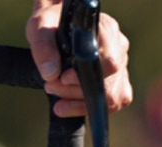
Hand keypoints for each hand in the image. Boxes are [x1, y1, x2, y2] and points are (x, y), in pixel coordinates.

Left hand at [26, 2, 132, 117]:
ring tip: (56, 92)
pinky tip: (68, 104)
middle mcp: (118, 47)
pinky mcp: (118, 81)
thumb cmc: (51, 24)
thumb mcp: (40, 27)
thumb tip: (51, 74)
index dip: (85, 76)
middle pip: (109, 82)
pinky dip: (87, 108)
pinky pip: (113, 103)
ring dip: (80, 102)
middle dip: (76, 91)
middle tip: (50, 87)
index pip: (109, 61)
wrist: (56, 27)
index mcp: (106, 30)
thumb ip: (43, 47)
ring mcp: (121, 65)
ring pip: (112, 96)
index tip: (63, 78)